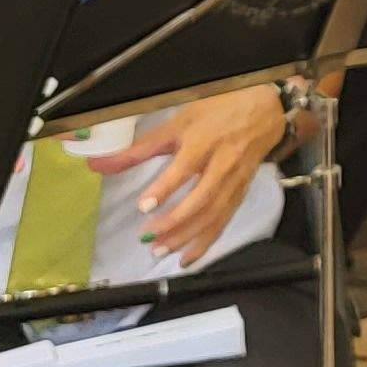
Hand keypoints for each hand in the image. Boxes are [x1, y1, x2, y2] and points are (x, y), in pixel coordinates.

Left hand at [92, 87, 289, 263]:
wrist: (265, 109)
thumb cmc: (218, 110)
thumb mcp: (179, 121)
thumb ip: (141, 147)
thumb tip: (100, 165)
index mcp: (204, 140)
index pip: (185, 167)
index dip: (165, 188)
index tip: (144, 206)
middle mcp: (222, 163)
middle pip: (201, 199)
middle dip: (175, 221)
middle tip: (148, 236)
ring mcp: (234, 181)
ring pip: (212, 215)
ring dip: (186, 236)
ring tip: (160, 250)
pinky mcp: (240, 193)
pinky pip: (223, 222)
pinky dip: (205, 242)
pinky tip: (186, 258)